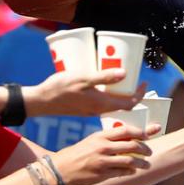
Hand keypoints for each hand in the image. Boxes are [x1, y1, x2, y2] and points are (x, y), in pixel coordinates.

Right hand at [23, 69, 145, 116]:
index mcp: (102, 104)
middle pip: (123, 105)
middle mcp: (98, 110)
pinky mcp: (84, 108)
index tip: (144, 82)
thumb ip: (103, 77)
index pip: (129, 104)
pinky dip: (109, 94)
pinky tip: (104, 83)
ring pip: (112, 104)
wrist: (39, 101)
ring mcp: (91, 110)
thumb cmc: (60, 88)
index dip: (140, 94)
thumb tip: (125, 74)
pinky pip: (102, 102)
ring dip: (120, 93)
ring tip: (122, 78)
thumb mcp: (83, 78)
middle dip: (132, 93)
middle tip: (135, 78)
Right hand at [52, 124, 158, 184]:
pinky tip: (133, 171)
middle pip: (132, 145)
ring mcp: (103, 161)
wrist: (59, 170)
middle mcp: (103, 147)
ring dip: (142, 163)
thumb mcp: (92, 140)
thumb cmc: (77, 153)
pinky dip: (131, 171)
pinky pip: (122, 172)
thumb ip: (109, 138)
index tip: (148, 134)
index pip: (126, 130)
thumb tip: (128, 138)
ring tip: (146, 164)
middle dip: (145, 149)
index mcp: (101, 136)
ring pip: (131, 160)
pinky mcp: (102, 174)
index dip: (141, 132)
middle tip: (150, 151)